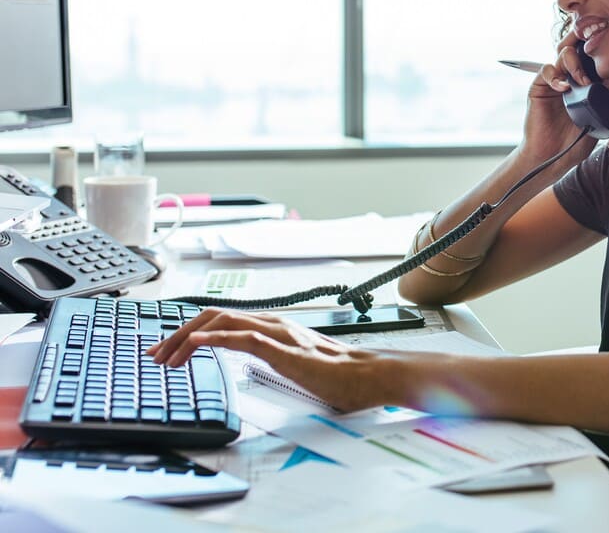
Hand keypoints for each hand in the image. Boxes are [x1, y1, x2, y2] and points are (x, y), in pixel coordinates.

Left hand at [146, 307, 383, 412]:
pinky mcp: (284, 350)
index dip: (189, 331)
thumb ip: (272, 359)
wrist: (368, 376)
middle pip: (214, 316)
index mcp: (273, 327)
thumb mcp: (293, 365)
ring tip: (166, 355)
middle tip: (154, 354)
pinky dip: (215, 338)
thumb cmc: (338, 375)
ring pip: (224, 322)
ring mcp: (278, 334)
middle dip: (178, 333)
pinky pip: (244, 338)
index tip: (166, 350)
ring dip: (188, 337)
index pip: (222, 320)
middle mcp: (272, 323)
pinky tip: (196, 345)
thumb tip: (251, 366)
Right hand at [520, 35, 603, 162]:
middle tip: (595, 53)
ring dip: (575, 63)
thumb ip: (606, 97)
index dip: (600, 53)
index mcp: (585, 85)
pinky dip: (556, 76)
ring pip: (563, 53)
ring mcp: (554, 82)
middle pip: (577, 48)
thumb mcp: (597, 118)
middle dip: (585, 44)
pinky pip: (547, 70)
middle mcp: (570, 79)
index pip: (593, 59)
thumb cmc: (573, 143)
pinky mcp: (539, 87)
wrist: (552, 158)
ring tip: (582, 81)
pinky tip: (564, 88)